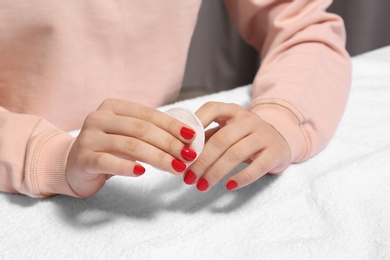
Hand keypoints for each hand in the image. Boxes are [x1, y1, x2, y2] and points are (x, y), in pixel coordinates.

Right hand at [66, 99, 196, 196]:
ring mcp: (89, 137)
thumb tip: (187, 138)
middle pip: (141, 129)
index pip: (148, 115)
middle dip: (169, 143)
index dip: (172, 125)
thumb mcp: (129, 135)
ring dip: (157, 158)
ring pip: (129, 145)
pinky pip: (108, 161)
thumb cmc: (109, 149)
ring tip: (176, 168)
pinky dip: (127, 167)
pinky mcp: (83, 158)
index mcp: (114, 107)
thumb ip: (151, 132)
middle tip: (188, 156)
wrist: (74, 165)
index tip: (192, 137)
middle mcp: (99, 117)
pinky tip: (143, 173)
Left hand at [183, 102, 290, 191]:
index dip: (195, 124)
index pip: (211, 109)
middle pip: (220, 140)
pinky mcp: (275, 152)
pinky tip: (228, 186)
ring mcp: (264, 135)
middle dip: (201, 161)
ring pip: (235, 154)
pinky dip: (241, 178)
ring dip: (215, 173)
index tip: (181, 145)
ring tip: (202, 186)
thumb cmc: (244, 138)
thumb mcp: (226, 131)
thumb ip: (206, 138)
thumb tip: (180, 153)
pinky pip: (257, 167)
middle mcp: (248, 120)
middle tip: (188, 178)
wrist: (280, 141)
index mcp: (232, 111)